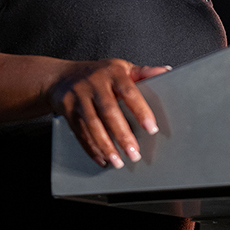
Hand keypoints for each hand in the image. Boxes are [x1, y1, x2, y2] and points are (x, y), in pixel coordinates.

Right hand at [50, 59, 167, 168]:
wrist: (62, 77)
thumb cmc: (99, 74)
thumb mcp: (121, 68)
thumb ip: (143, 72)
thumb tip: (166, 71)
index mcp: (113, 72)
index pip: (129, 91)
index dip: (140, 110)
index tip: (151, 128)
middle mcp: (94, 83)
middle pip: (109, 111)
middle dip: (123, 135)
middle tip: (134, 154)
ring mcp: (79, 96)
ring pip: (93, 124)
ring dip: (106, 146)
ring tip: (118, 162)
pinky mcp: (67, 110)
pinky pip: (80, 132)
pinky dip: (91, 148)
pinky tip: (102, 159)